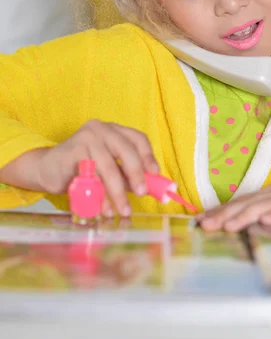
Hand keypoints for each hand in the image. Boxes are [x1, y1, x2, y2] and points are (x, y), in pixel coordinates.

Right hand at [36, 120, 158, 216]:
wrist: (47, 168)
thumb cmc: (82, 168)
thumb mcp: (108, 169)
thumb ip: (126, 175)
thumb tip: (149, 189)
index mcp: (114, 130)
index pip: (137, 138)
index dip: (148, 156)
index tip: (155, 174)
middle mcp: (102, 129)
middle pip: (126, 150)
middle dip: (136, 174)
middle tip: (141, 193)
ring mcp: (87, 138)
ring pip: (109, 167)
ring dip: (117, 192)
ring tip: (123, 209)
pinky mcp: (73, 151)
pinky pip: (91, 176)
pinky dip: (100, 194)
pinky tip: (104, 208)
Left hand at [198, 176, 270, 231]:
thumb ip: (269, 214)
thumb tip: (243, 224)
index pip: (241, 202)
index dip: (220, 211)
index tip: (200, 221)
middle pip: (248, 203)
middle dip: (224, 215)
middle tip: (204, 225)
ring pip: (265, 207)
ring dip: (245, 215)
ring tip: (227, 226)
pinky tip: (266, 220)